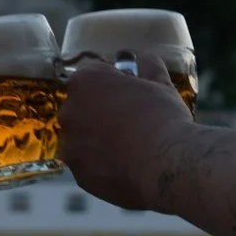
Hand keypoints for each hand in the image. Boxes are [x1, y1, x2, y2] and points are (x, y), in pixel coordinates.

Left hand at [60, 53, 190, 210]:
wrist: (166, 163)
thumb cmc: (163, 117)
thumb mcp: (160, 83)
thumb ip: (148, 66)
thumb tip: (145, 60)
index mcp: (85, 82)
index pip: (94, 75)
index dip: (114, 83)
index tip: (130, 94)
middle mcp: (69, 111)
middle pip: (83, 107)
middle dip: (102, 112)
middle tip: (130, 121)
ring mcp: (71, 146)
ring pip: (84, 139)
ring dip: (99, 141)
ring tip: (129, 148)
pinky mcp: (79, 174)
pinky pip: (89, 166)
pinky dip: (103, 166)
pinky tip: (126, 167)